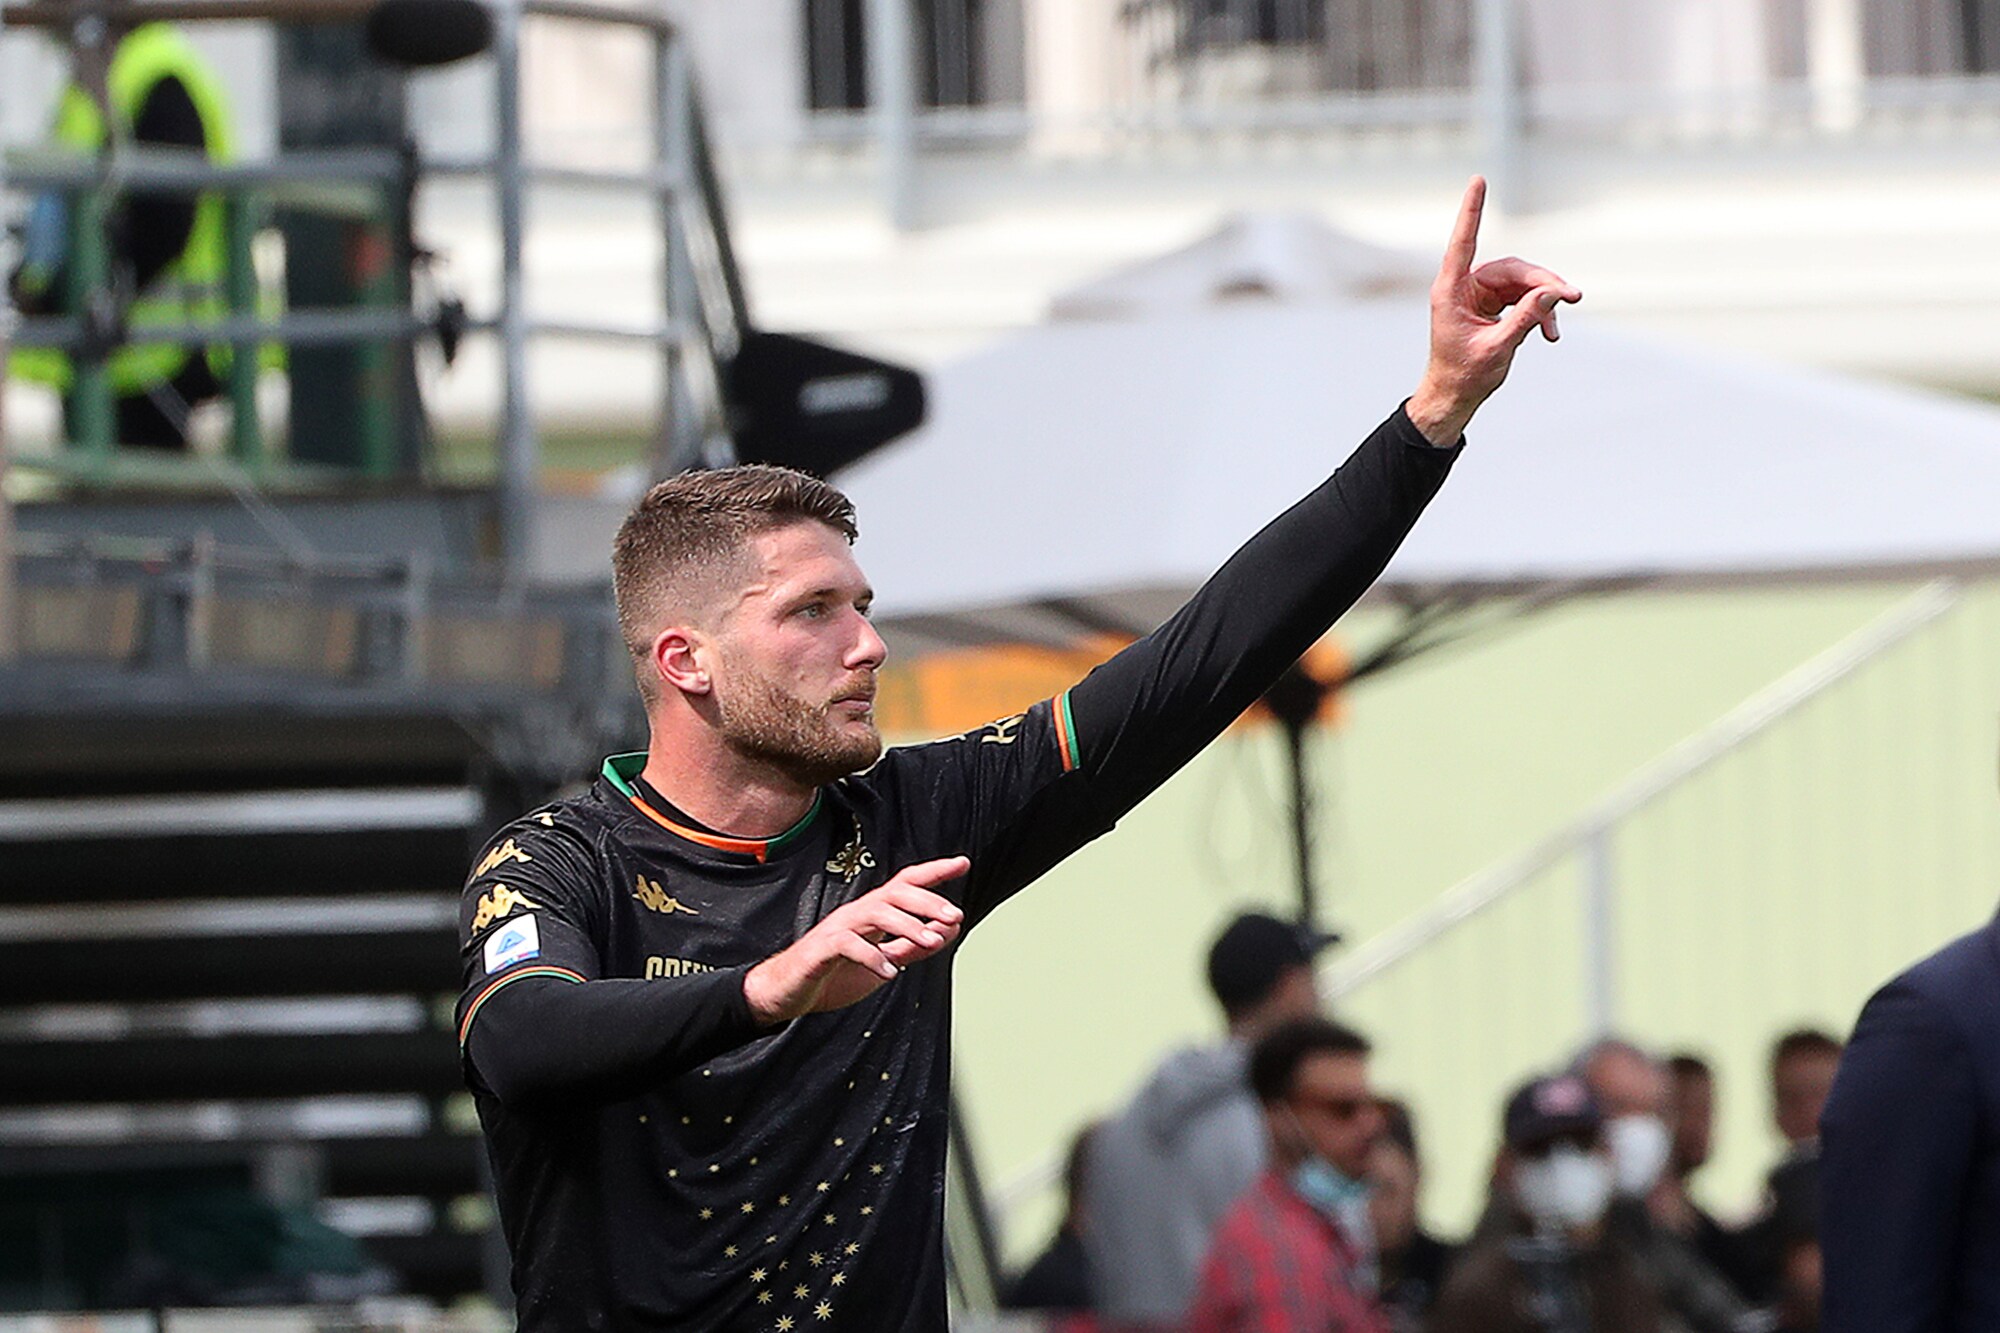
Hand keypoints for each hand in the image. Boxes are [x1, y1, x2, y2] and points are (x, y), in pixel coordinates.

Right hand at [741, 856, 968, 1023]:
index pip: (906, 884)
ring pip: (875, 914)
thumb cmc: (834, 974)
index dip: (934, 872)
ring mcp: (838, 929)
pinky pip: (848, 946)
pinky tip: (890, 972)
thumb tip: (947, 930)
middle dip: (927, 901)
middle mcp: (857, 914)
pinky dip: (872, 957)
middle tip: (954, 914)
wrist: (788, 992)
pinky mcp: (821, 950)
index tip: (963, 863)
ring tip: (931, 941)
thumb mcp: (884, 960)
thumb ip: (913, 946)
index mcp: (873, 914)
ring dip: (907, 925)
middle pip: (894, 893)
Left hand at [1407, 175, 1580, 445]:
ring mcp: (1478, 294)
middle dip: (1542, 282)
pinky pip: (1523, 297)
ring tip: (1557, 328)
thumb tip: (1554, 292)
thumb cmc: (1464, 376)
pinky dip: (1539, 312)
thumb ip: (1525, 319)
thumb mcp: (1497, 349)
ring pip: (1521, 282)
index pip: (1463, 243)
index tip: (1478, 180)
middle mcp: (1463, 287)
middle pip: (1511, 269)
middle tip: (1572, 296)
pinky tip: (1551, 334)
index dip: (1473, 211)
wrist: (1454, 397)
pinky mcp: (1491, 304)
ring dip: (1544, 301)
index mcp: (1451, 292)